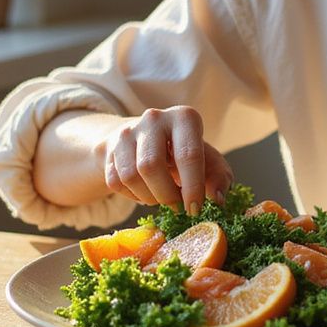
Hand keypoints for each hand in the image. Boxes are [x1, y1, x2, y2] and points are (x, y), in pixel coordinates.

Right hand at [100, 106, 232, 213]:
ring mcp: (126, 132)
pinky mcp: (107, 149)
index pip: (188, 154)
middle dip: (166, 194)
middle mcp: (153, 118)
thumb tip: (218, 199)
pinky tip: (146, 190)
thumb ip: (218, 177)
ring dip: (149, 197)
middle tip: (177, 207)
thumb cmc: (183, 152)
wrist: (145, 140)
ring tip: (162, 197)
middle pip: (151, 166)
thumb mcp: (207, 160)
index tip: (195, 209)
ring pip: (131, 176)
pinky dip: (133, 196)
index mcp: (184, 117)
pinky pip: (115, 183)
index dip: (193, 187)